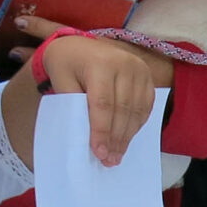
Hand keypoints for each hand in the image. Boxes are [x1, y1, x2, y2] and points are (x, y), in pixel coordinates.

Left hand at [25, 26, 165, 165]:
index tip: (99, 153)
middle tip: (109, 161)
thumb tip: (86, 138)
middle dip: (116, 139)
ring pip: (137, 110)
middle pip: (122, 109)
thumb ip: (72, 105)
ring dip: (128, 136)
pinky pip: (146, 106)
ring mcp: (139, 69)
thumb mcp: (60, 80)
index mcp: (100, 63)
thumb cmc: (66, 64)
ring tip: (117, 155)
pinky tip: (127, 138)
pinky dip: (137, 124)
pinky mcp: (147, 75)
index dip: (102, 131)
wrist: (79, 45)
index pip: (103, 103)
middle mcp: (124, 64)